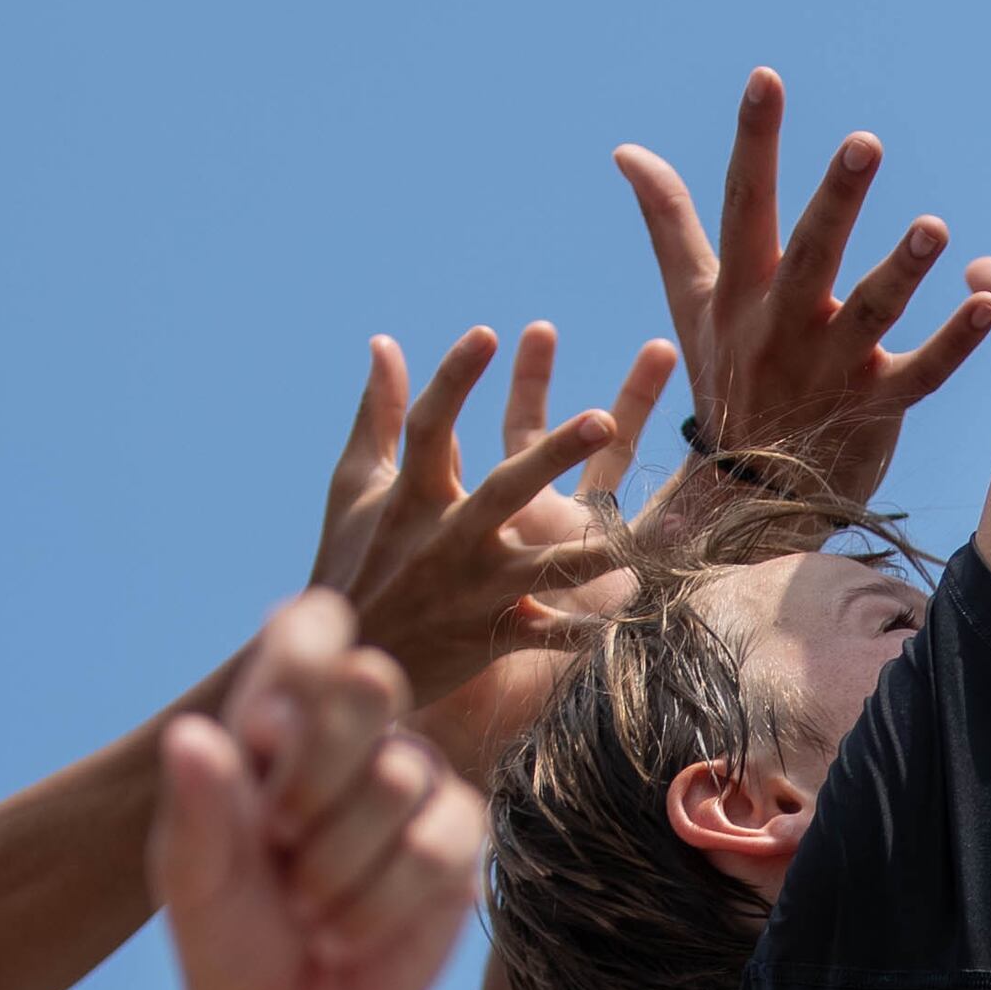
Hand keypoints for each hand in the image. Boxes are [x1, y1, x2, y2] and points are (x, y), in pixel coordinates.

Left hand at [159, 593, 489, 989]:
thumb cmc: (229, 929)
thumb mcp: (192, 875)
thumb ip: (196, 807)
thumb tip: (191, 736)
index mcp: (280, 716)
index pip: (311, 627)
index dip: (302, 657)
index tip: (267, 729)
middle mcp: (358, 733)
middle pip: (369, 679)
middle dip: (315, 768)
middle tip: (277, 835)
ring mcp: (416, 780)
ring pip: (398, 776)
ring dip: (335, 862)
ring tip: (304, 907)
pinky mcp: (459, 839)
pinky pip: (436, 847)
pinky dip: (375, 904)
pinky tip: (343, 935)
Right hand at [328, 328, 649, 705]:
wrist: (350, 656)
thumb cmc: (353, 559)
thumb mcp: (355, 485)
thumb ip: (378, 414)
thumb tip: (385, 343)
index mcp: (412, 496)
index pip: (431, 426)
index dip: (455, 378)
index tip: (487, 332)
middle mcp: (449, 539)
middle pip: (507, 489)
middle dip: (555, 454)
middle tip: (603, 418)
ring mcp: (476, 590)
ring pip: (545, 568)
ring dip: (594, 552)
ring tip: (640, 538)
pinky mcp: (496, 634)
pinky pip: (550, 635)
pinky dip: (585, 630)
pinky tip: (630, 614)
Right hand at [616, 68, 990, 504]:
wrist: (746, 497)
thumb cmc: (727, 378)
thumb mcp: (692, 300)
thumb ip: (668, 222)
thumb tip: (627, 151)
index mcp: (742, 291)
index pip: (744, 204)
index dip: (754, 142)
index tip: (767, 79)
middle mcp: (783, 324)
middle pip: (811, 254)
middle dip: (836, 201)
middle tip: (864, 144)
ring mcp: (830, 367)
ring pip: (869, 313)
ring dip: (901, 270)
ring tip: (935, 228)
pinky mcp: (875, 406)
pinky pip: (919, 375)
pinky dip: (953, 345)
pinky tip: (984, 306)